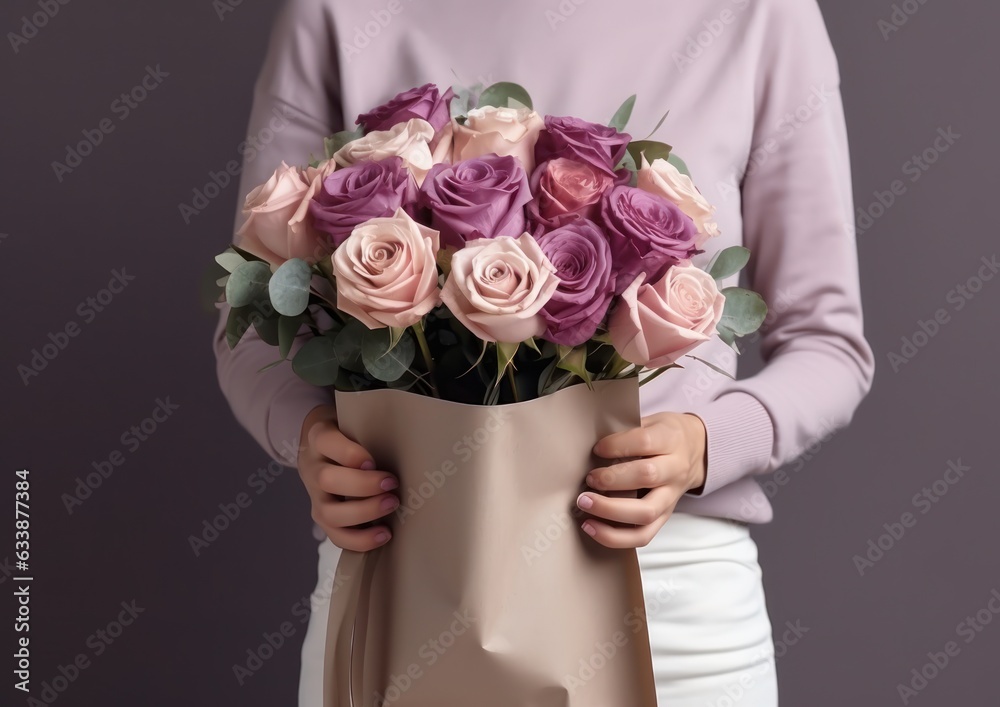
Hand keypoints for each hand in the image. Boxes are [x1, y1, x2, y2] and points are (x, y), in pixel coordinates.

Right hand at [297, 404, 399, 551]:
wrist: (320, 448)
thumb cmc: (348, 434)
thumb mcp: (353, 422)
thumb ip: (370, 430)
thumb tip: (408, 444)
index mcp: (319, 438)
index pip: (326, 442)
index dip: (350, 454)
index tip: (374, 461)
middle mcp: (312, 468)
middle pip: (326, 480)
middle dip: (362, 486)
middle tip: (391, 484)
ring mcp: (315, 497)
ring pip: (328, 513)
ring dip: (364, 513)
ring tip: (391, 505)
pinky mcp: (323, 518)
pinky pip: (336, 536)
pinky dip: (361, 540)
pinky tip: (384, 533)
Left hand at [577, 412, 706, 548]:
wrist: (695, 451)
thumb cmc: (663, 435)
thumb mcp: (650, 422)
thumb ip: (625, 432)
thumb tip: (586, 443)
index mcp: (670, 440)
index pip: (644, 442)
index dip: (617, 445)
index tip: (597, 449)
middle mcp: (674, 470)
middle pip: (647, 477)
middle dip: (612, 480)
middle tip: (588, 479)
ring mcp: (671, 497)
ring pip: (646, 512)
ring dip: (610, 511)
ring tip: (585, 504)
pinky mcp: (664, 517)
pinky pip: (643, 535)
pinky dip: (615, 537)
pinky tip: (592, 527)